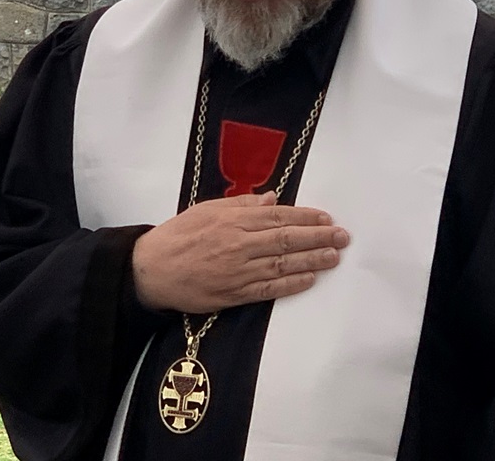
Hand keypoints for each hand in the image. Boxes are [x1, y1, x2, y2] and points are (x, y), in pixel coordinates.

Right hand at [131, 192, 349, 312]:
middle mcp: (239, 244)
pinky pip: (268, 290)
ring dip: (312, 260)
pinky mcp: (234, 294)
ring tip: (334, 257)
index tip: (327, 218)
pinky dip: (290, 285)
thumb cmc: (178, 235)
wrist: (151, 269)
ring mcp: (238, 271)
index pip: (278, 217)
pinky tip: (309, 279)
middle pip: (286, 239)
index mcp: (233, 220)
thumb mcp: (206, 209)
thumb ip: (240, 204)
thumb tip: (272, 199)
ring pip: (282, 264)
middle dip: (318, 238)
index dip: (306, 218)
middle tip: (343, 237)